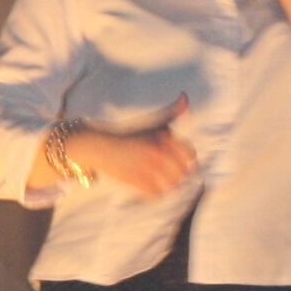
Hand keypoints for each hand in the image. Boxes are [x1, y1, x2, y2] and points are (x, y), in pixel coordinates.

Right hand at [77, 93, 196, 199]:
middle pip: (182, 173)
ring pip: (172, 185)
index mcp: (163, 138)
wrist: (100, 146)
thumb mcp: (154, 122)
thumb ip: (174, 111)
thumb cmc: (132, 134)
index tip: (179, 160)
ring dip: (169, 185)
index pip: (190, 155)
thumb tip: (185, 96)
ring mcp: (146, 166)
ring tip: (164, 182)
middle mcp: (156, 152)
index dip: (187, 160)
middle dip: (178, 174)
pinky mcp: (134, 179)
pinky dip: (155, 193)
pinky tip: (151, 188)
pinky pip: (156, 194)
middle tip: (171, 174)